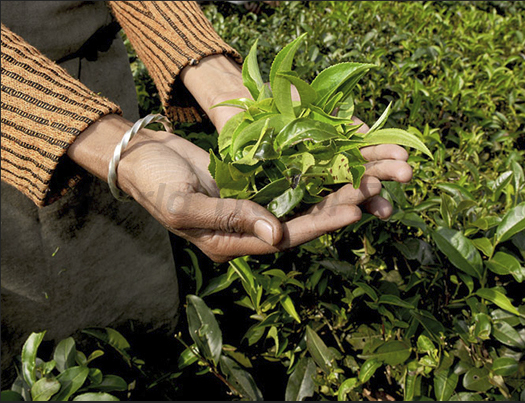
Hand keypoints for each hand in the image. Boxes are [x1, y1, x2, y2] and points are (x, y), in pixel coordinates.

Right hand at [69, 114, 410, 261]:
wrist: (141, 156)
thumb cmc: (155, 183)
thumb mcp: (185, 205)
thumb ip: (230, 218)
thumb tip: (276, 234)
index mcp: (227, 244)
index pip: (280, 240)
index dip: (317, 227)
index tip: (351, 213)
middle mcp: (243, 230)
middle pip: (296, 224)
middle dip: (332, 210)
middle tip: (368, 193)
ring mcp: (247, 207)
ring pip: (295, 205)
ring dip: (326, 195)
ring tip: (361, 182)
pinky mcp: (249, 185)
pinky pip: (284, 185)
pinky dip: (307, 178)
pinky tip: (332, 168)